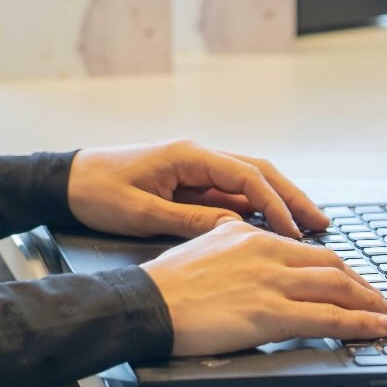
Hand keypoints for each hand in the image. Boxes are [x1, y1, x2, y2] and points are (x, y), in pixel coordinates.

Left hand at [67, 140, 332, 240]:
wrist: (66, 182)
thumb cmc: (97, 193)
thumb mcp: (142, 213)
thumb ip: (189, 221)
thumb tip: (233, 230)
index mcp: (188, 155)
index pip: (246, 176)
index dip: (274, 205)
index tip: (294, 232)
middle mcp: (196, 155)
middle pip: (257, 172)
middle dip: (290, 197)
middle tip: (321, 223)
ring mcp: (192, 167)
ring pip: (246, 180)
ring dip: (276, 201)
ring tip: (306, 226)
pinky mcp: (186, 181)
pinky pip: (227, 192)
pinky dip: (252, 207)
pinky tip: (269, 227)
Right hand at [142, 220, 386, 355]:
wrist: (147, 302)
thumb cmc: (166, 283)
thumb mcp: (202, 246)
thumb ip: (231, 243)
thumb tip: (242, 242)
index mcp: (251, 236)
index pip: (308, 250)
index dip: (338, 268)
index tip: (352, 280)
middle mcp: (268, 253)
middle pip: (331, 265)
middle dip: (361, 285)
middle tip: (379, 299)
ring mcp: (272, 282)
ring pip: (338, 288)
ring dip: (370, 303)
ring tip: (386, 315)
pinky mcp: (272, 313)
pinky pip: (329, 317)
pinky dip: (360, 323)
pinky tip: (376, 328)